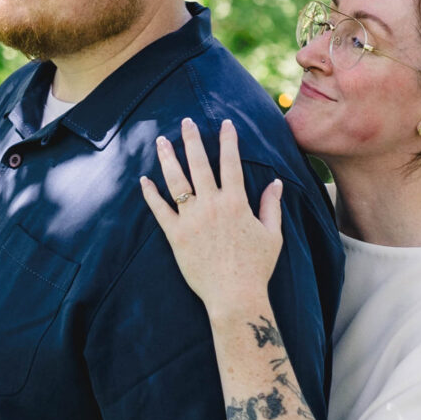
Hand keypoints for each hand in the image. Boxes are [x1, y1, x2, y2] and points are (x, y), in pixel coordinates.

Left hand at [141, 117, 283, 324]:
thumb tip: (277, 183)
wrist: (235, 297)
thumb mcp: (272, 235)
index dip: (229, 141)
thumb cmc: (256, 268)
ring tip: (161, 141)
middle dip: (193, 140)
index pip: (231, 163)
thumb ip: (272, 206)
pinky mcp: (176, 235)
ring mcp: (191, 220)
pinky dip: (150, 194)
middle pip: (199, 165)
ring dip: (168, 159)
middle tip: (186, 122)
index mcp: (236, 203)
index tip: (226, 123)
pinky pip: (159, 210)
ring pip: (176, 181)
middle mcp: (212, 206)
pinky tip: (144, 180)